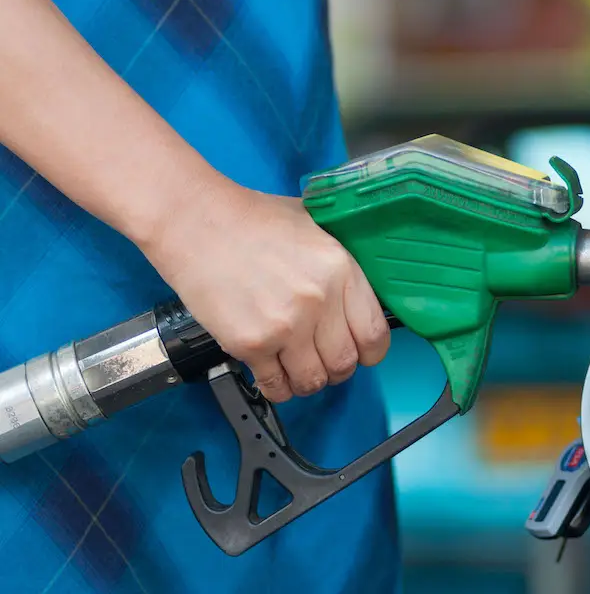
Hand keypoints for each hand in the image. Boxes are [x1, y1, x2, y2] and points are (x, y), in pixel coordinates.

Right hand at [143, 182, 390, 401]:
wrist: (196, 222)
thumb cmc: (253, 219)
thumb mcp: (314, 227)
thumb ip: (339, 266)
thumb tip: (357, 299)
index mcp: (341, 270)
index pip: (375, 334)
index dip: (370, 352)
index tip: (361, 353)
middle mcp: (320, 301)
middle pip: (344, 363)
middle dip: (336, 369)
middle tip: (322, 361)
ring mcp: (286, 325)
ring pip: (312, 381)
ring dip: (307, 382)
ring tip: (296, 369)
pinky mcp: (250, 343)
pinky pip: (275, 384)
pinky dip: (277, 387)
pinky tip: (273, 375)